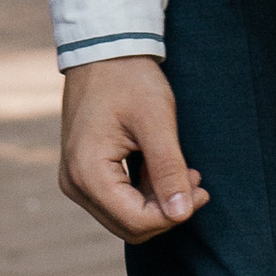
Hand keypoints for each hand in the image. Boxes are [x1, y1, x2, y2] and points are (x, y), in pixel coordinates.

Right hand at [60, 57, 207, 241]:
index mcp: (88, 173)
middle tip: (195, 180)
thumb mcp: (156, 121)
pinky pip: (117, 199)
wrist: (104, 49)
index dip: (173, 215)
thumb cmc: (129, 79)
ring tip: (184, 171)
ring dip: (158, 202)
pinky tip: (164, 169)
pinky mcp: (83, 172)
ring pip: (124, 216)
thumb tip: (182, 215)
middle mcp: (74, 183)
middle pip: (129, 226)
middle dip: (167, 211)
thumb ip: (168, 171)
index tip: (200, 189)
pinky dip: (144, 192)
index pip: (136, 221)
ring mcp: (75, 179)